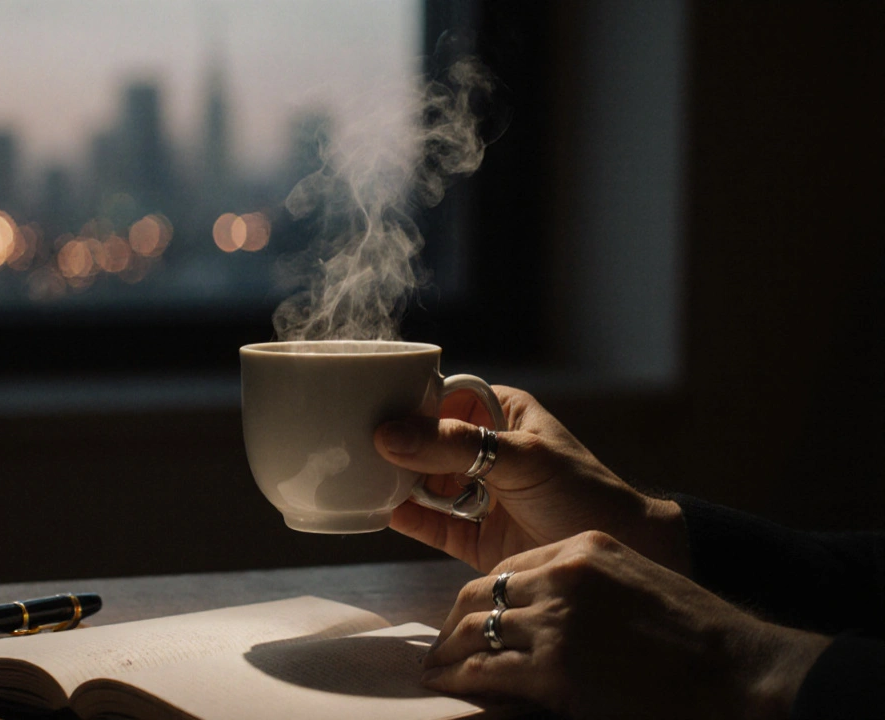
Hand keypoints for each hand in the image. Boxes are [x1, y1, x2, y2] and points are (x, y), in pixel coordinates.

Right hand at [375, 386, 688, 573]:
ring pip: (418, 480)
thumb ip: (454, 447)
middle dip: (389, 442)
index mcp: (496, 412)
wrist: (627, 554)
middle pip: (420, 439)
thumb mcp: (520, 458)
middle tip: (348, 442)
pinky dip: (400, 516)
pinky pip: (425, 522)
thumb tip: (388, 435)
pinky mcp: (469, 536)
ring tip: (353, 473)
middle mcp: (480, 449)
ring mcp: (472, 492)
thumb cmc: (583, 492)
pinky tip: (372, 507)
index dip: (403, 400)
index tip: (365, 405)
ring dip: (390, 478)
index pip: (438, 396)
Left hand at [422, 532, 830, 719]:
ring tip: (436, 671)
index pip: (509, 567)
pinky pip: (486, 669)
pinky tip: (448, 688)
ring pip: (474, 630)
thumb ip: (586, 591)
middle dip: (452, 623)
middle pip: (481, 594)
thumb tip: (543, 618)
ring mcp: (557, 619)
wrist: (738, 672)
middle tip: (439, 648)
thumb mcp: (634, 586)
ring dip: (448, 654)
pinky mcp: (555, 665)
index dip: (480, 596)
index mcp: (584, 548)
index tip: (464, 616)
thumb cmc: (697, 641)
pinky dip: (459, 680)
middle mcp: (564, 574)